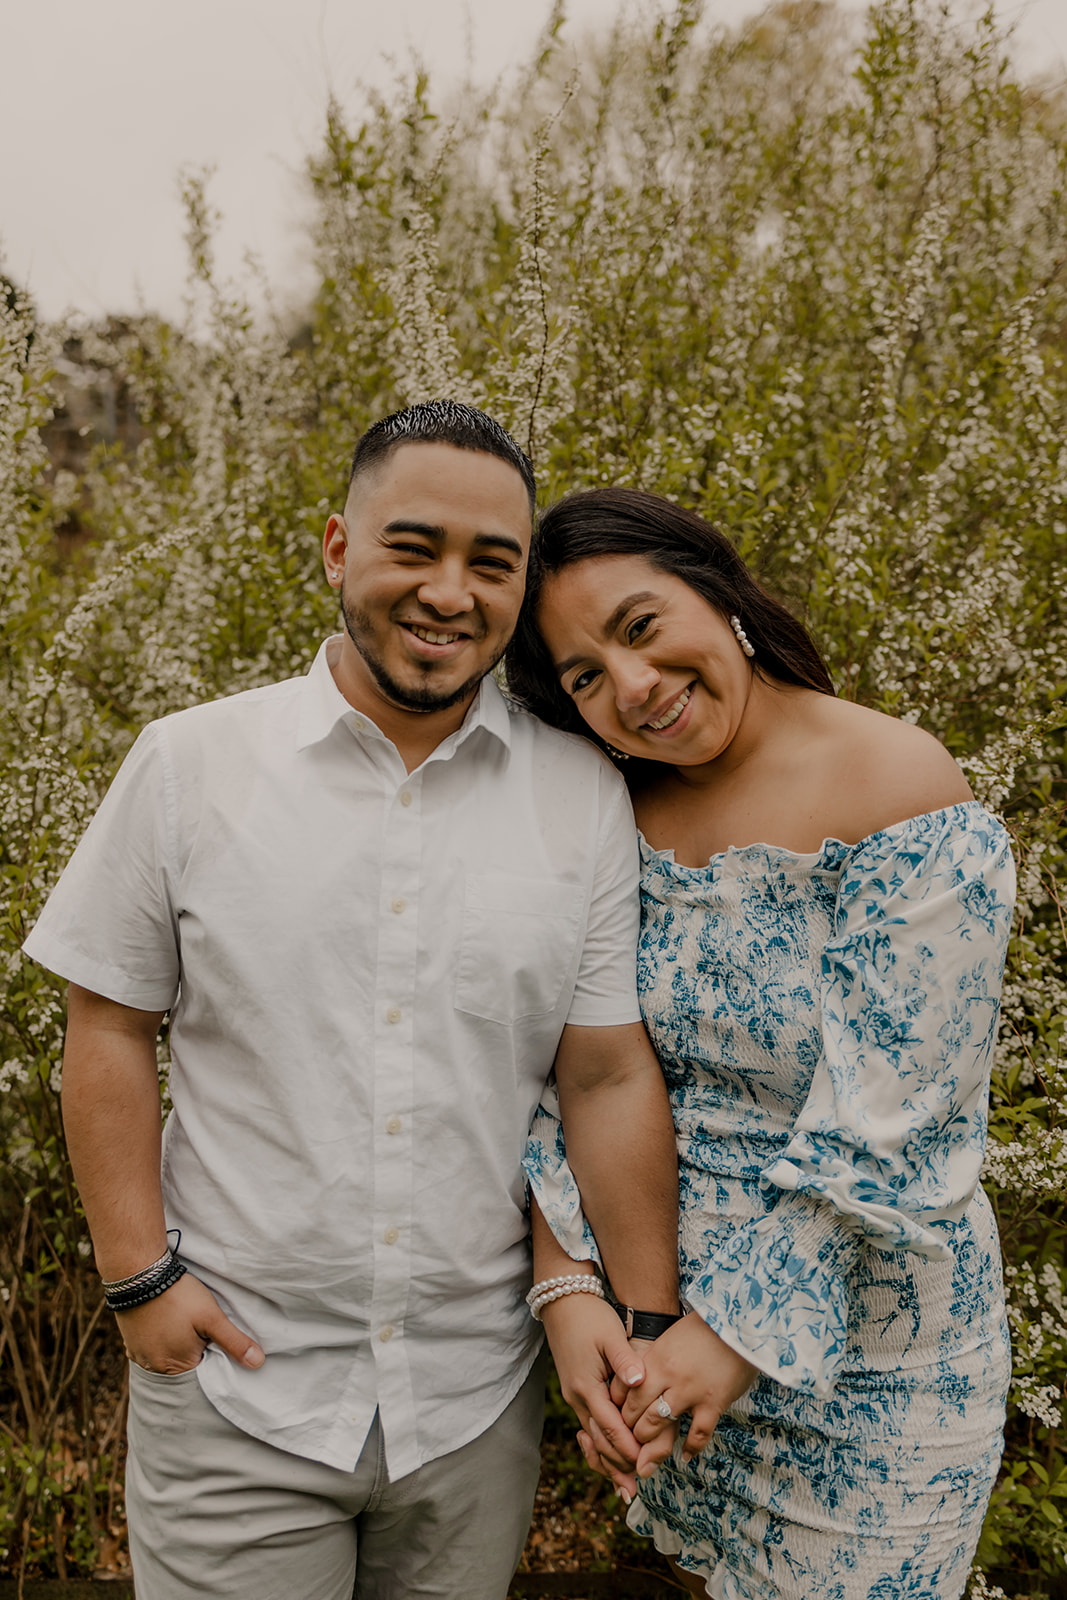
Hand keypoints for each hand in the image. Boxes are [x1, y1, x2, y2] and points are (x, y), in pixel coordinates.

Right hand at [117, 1272, 264, 1373]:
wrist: (139, 1275)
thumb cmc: (179, 1296)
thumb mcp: (212, 1317)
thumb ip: (234, 1342)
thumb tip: (258, 1363)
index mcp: (175, 1367)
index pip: (202, 1370)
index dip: (211, 1352)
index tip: (213, 1334)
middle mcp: (154, 1368)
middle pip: (183, 1364)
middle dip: (194, 1348)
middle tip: (198, 1325)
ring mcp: (138, 1356)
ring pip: (167, 1355)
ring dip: (176, 1343)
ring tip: (182, 1321)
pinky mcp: (130, 1342)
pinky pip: (151, 1348)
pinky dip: (161, 1338)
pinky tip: (167, 1321)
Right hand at [540, 1292, 645, 1497]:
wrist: (562, 1300)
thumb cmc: (590, 1316)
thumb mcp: (610, 1335)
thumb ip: (625, 1361)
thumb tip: (637, 1382)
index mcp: (587, 1387)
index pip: (610, 1428)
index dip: (628, 1449)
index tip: (645, 1467)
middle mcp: (577, 1396)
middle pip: (598, 1441)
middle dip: (616, 1465)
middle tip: (633, 1489)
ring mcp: (574, 1395)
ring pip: (592, 1436)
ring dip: (606, 1459)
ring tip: (622, 1482)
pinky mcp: (576, 1389)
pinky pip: (589, 1424)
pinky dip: (599, 1443)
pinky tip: (607, 1454)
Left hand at [621, 1313, 756, 1477]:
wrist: (738, 1323)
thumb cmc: (703, 1329)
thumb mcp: (670, 1339)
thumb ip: (653, 1360)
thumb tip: (636, 1379)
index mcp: (655, 1357)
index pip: (624, 1389)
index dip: (617, 1407)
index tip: (617, 1418)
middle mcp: (667, 1375)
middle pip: (636, 1410)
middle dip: (629, 1429)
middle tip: (629, 1441)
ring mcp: (690, 1390)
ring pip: (658, 1424)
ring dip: (650, 1443)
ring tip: (648, 1453)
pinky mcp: (713, 1402)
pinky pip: (698, 1434)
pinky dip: (690, 1447)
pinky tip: (685, 1455)